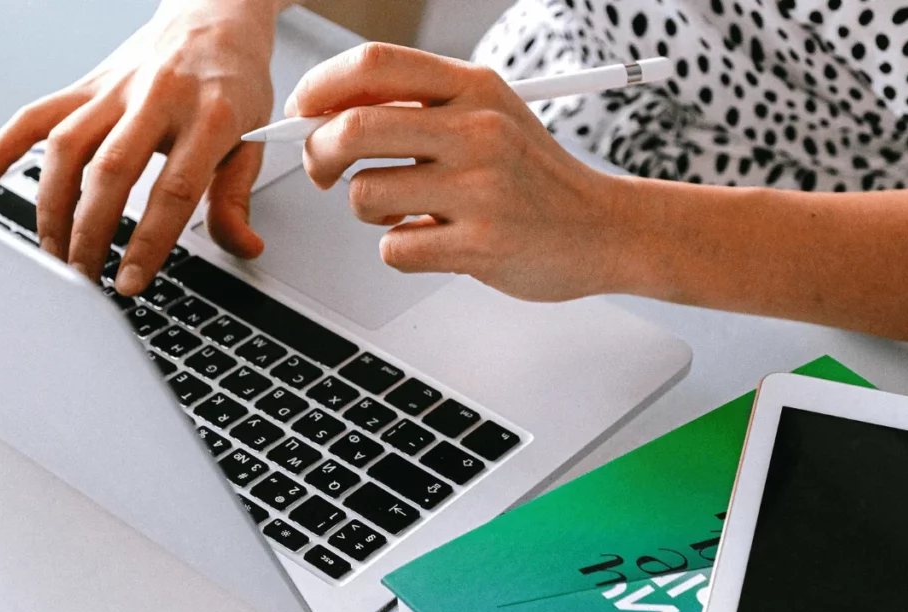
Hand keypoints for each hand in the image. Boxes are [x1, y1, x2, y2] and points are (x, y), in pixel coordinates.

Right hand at [0, 0, 279, 294]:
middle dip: (91, 232)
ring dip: (53, 206)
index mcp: (210, 116)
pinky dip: (1, 149)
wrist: (215, 16)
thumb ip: (237, 198)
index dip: (148, 242)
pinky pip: (34, 115)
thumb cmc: (234, 83)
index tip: (130, 281)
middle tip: (86, 276)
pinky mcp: (87, 83)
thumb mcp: (254, 141)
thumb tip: (243, 248)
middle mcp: (158, 98)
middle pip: (111, 171)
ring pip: (67, 146)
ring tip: (56, 253)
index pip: (173, 190)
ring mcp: (116, 88)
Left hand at [285, 43, 629, 302]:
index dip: (320, 87)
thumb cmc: (533, 175)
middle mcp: (477, 130)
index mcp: (474, 88)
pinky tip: (433, 242)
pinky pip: (395, 249)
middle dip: (318, 153)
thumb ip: (418, 108)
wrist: (603, 227)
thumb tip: (326, 114)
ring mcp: (481, 189)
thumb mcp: (489, 115)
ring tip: (403, 211)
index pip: (375, 65)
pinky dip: (399, 250)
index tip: (304, 111)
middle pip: (353, 128)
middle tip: (323, 171)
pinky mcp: (482, 244)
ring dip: (365, 210)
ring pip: (365, 194)